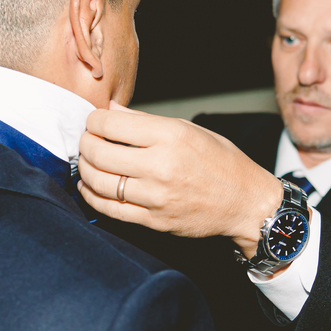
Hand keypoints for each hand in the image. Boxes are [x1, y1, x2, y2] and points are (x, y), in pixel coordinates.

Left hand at [78, 102, 283, 257]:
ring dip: (84, 170)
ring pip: (100, 182)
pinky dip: (92, 196)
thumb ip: (146, 121)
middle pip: (99, 152)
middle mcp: (161, 165)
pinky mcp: (153, 221)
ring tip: (86, 163)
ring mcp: (156, 196)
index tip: (94, 122)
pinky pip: (110, 209)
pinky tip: (89, 187)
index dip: (95, 121)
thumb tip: (112, 110)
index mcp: (171, 136)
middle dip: (85, 144)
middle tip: (86, 141)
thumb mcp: (190, 130)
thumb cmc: (222, 163)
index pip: (112, 123)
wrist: (246, 203)